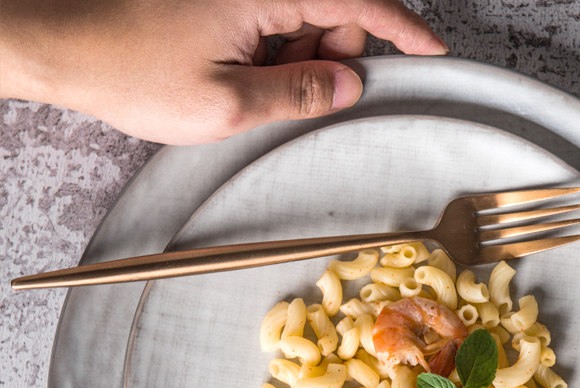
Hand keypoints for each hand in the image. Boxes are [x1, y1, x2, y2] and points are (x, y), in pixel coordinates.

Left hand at [0, 0, 447, 143]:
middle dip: (331, 55)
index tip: (432, 51)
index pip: (356, 1)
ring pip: (301, 22)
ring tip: (247, 88)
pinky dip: (269, 56)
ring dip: (294, 62)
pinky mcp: (222, 1)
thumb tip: (345, 84)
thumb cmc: (133, 72)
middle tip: (294, 94)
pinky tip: (238, 76)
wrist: (64, 48)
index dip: (401, 28)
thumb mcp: (226, 103)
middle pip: (332, 11)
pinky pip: (270, 26)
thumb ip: (296, 93)